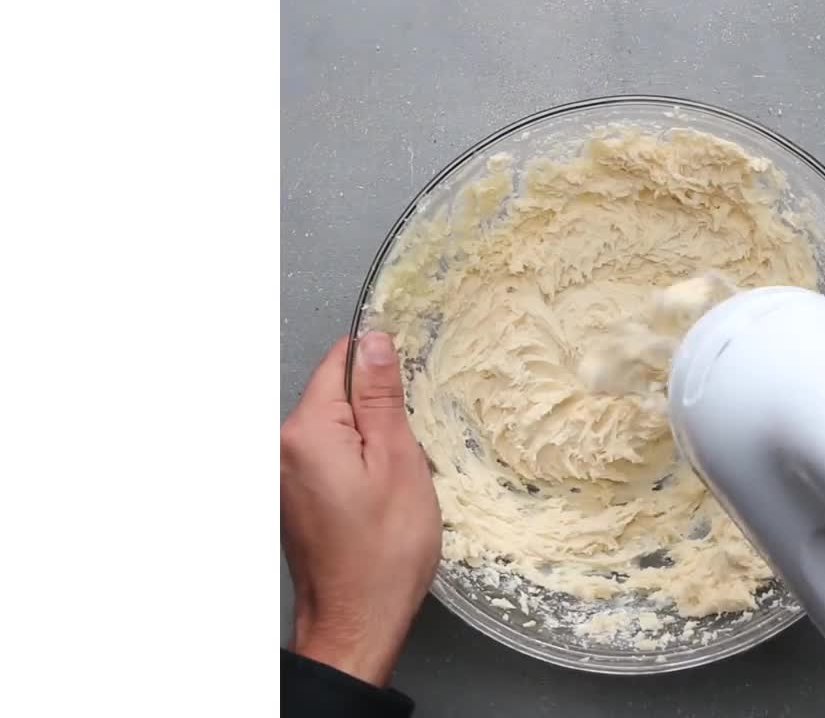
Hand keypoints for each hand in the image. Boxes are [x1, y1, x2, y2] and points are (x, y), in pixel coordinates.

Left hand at [281, 332, 440, 685]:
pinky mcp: (290, 495)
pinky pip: (327, 457)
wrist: (356, 622)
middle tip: (406, 454)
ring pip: (335, 428)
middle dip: (375, 412)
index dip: (379, 366)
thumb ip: (381, 396)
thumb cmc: (383, 552)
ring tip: (392, 483)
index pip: (339, 361)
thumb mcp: (398, 461)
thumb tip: (374, 340)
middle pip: (334, 395)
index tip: (407, 393)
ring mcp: (281, 473)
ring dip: (368, 442)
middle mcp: (280, 447)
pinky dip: (355, 466)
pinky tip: (375, 499)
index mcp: (305, 431)